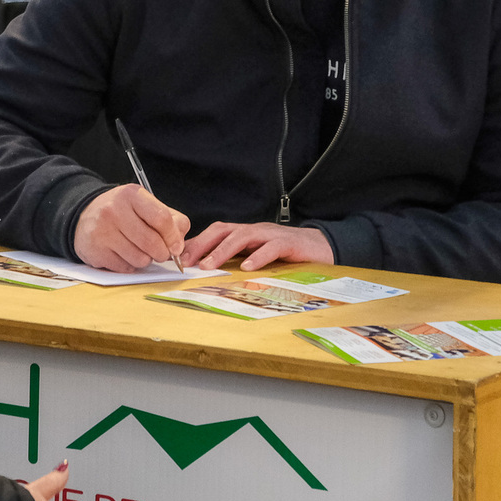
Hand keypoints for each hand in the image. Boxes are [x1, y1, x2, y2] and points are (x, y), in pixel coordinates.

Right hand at [74, 185, 189, 271]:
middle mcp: (114, 210)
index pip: (161, 218)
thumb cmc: (122, 212)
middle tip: (160, 252)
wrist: (84, 216)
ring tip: (138, 250)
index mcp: (131, 195)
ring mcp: (103, 231)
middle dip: (162, 253)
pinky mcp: (95, 250)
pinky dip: (130, 265)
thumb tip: (179, 245)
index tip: (176, 246)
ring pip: (140, 259)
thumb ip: (170, 220)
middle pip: (152, 242)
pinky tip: (123, 254)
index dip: (173, 237)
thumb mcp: (145, 205)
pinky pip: (125, 267)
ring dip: (145, 260)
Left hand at [182, 222, 332, 271]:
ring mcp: (271, 235)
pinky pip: (272, 248)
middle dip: (202, 244)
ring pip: (243, 236)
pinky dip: (258, 257)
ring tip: (209, 265)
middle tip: (186, 261)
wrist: (322, 247)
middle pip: (223, 229)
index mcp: (244, 233)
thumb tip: (207, 271)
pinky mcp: (289, 244)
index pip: (215, 233)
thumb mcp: (257, 256)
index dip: (196, 243)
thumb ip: (236, 260)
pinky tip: (247, 268)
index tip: (178, 259)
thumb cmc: (285, 254)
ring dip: (223, 250)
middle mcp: (254, 231)